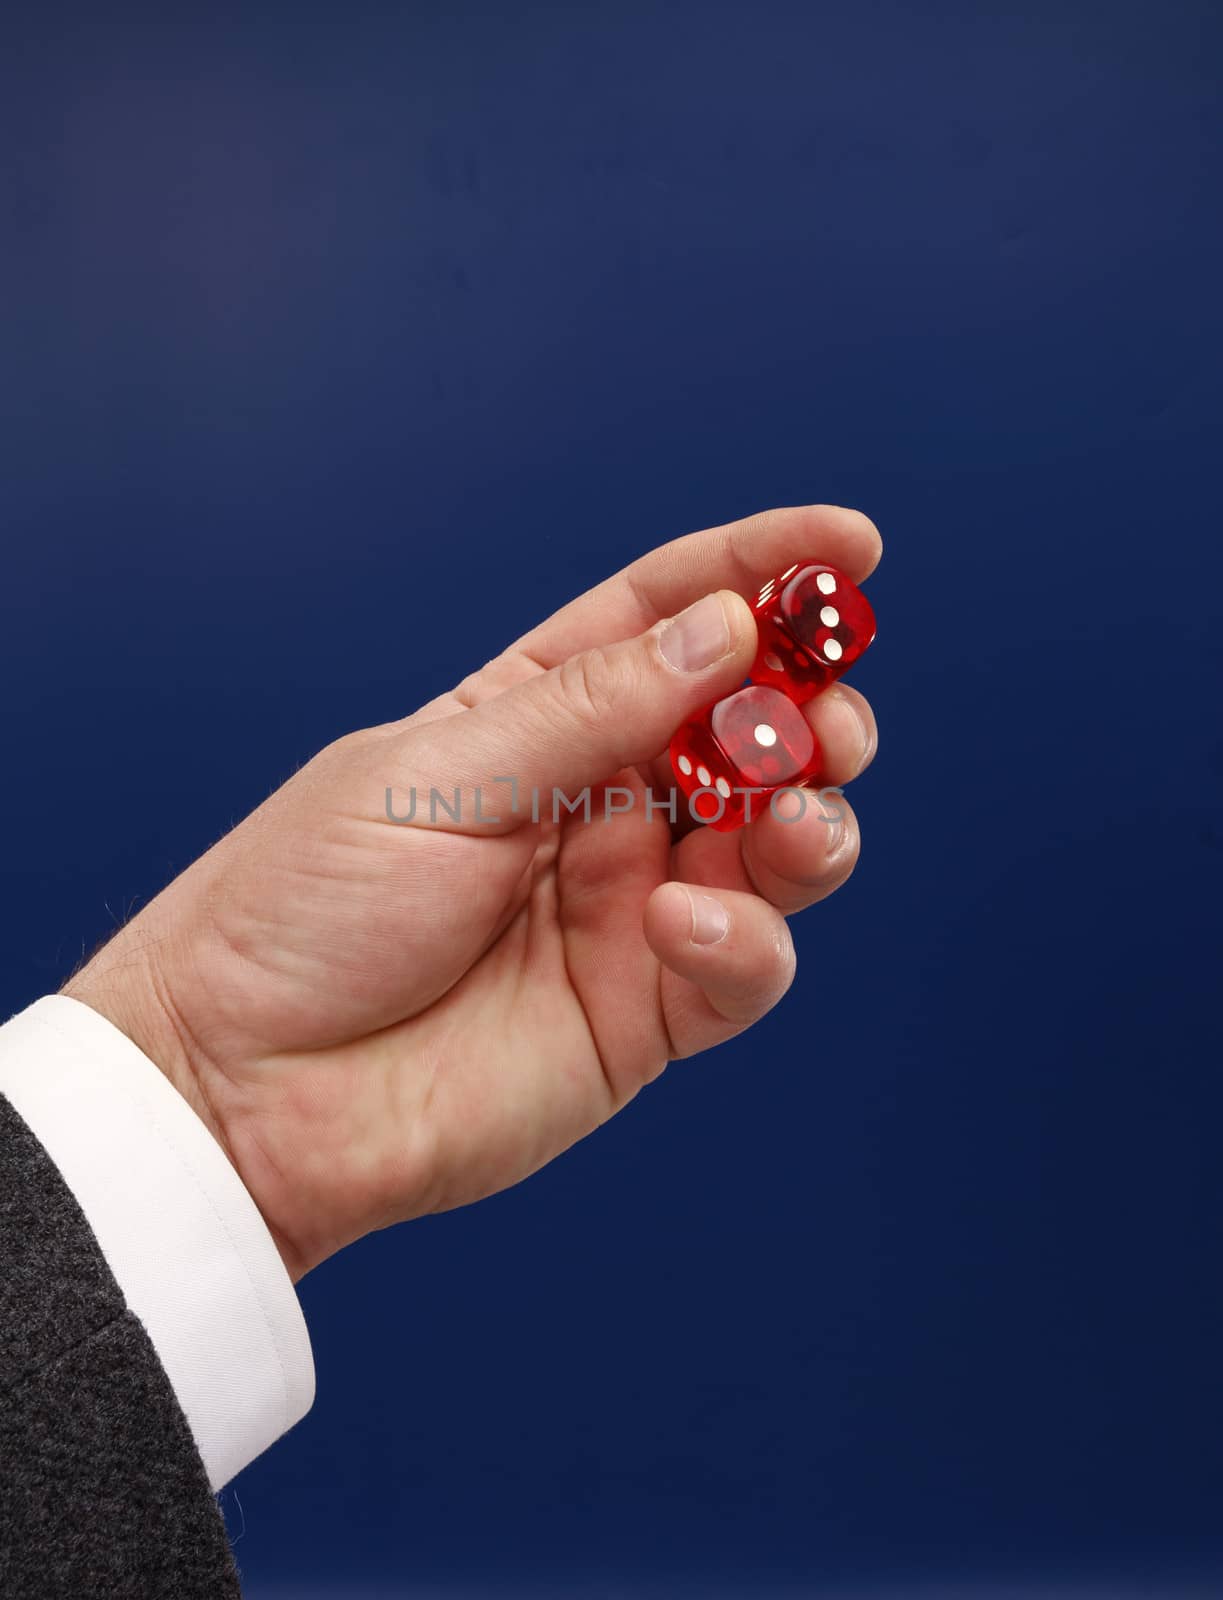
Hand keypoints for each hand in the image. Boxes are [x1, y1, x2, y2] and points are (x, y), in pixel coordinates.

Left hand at [64, 504, 881, 1279]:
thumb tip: (725, 629)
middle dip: (811, 709)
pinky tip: (681, 922)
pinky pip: (745, 961)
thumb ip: (592, 712)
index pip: (665, 620)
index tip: (848, 545)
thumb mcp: (440, 777)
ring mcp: (630, 905)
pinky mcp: (648, 1007)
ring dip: (812, 816)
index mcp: (533, 717)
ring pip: (777, 843)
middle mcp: (599, 803)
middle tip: (827, 716)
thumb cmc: (303, 910)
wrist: (243, 1091)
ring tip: (793, 813)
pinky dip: (744, 935)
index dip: (761, 574)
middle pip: (747, 729)